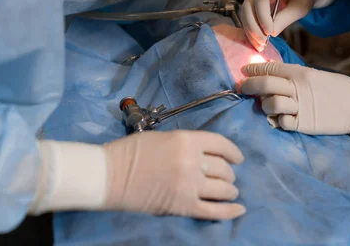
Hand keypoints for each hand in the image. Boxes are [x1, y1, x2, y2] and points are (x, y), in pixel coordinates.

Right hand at [103, 130, 245, 219]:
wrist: (109, 174)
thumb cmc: (131, 152)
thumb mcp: (164, 137)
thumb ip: (187, 144)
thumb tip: (206, 155)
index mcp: (187, 140)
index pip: (221, 145)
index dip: (233, 152)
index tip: (237, 158)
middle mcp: (192, 162)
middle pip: (224, 168)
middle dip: (229, 173)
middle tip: (227, 177)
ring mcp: (189, 185)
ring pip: (223, 189)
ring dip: (230, 190)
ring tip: (230, 191)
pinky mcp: (183, 206)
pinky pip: (214, 211)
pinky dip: (230, 211)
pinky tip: (239, 209)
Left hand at [240, 62, 349, 160]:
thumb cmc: (339, 89)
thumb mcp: (316, 75)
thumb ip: (296, 75)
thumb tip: (275, 75)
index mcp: (301, 73)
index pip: (271, 68)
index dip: (254, 69)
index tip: (244, 70)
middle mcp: (298, 88)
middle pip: (265, 85)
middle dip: (249, 86)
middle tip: (243, 88)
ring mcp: (300, 107)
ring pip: (269, 104)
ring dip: (263, 105)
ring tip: (266, 105)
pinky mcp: (304, 124)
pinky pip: (281, 122)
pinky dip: (276, 120)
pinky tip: (278, 118)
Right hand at [241, 0, 325, 51]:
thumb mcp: (301, 6)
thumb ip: (286, 18)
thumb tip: (271, 33)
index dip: (263, 17)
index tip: (269, 33)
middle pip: (248, 6)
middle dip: (253, 26)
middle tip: (262, 43)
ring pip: (245, 13)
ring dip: (250, 31)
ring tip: (260, 46)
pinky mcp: (253, 1)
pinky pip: (248, 17)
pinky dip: (251, 30)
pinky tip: (258, 42)